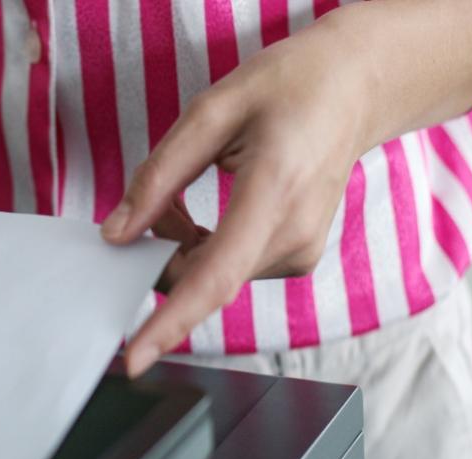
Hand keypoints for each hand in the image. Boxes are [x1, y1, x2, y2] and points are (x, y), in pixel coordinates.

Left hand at [106, 0, 471, 376]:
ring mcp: (301, 251)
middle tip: (158, 199)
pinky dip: (204, 249)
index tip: (137, 358)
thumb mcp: (211, 111)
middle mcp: (293, 234)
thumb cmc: (288, 87)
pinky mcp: (297, 258)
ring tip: (195, 192)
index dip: (172, 320)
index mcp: (274, 191)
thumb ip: (159, 176)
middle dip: (161, 251)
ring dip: (182, 247)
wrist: (353, 89)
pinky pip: (230, 269)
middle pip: (203, 278)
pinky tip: (217, 210)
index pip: (216, 276)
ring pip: (212, 276)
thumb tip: (118, 233)